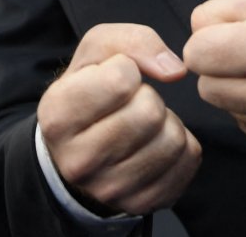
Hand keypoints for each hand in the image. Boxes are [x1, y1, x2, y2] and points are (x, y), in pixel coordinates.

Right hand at [36, 23, 201, 216]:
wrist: (79, 148)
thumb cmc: (89, 91)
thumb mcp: (95, 53)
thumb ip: (132, 41)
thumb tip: (175, 71)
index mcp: (57, 117)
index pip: (121, 79)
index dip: (126, 68)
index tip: (113, 80)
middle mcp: (78, 161)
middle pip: (149, 112)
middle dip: (149, 97)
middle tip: (132, 103)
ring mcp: (110, 189)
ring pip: (172, 139)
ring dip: (166, 121)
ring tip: (144, 124)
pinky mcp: (141, 204)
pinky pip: (187, 160)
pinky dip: (181, 144)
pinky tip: (156, 143)